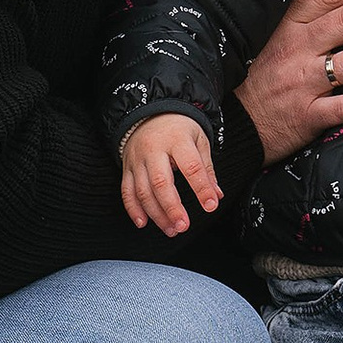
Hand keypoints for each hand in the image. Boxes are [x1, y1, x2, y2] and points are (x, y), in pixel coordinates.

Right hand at [122, 114, 219, 238]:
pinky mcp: (127, 167)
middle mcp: (154, 150)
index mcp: (177, 140)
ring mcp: (137, 159)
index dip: (201, 188)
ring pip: (143, 191)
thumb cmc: (178, 129)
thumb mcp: (198, 140)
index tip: (210, 205)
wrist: (150, 112)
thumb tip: (216, 195)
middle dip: (172, 208)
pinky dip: (133, 209)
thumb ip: (206, 169)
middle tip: (183, 226)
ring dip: (156, 214)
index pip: (191, 166)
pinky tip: (143, 222)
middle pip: (161, 182)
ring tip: (171, 229)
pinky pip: (126, 191)